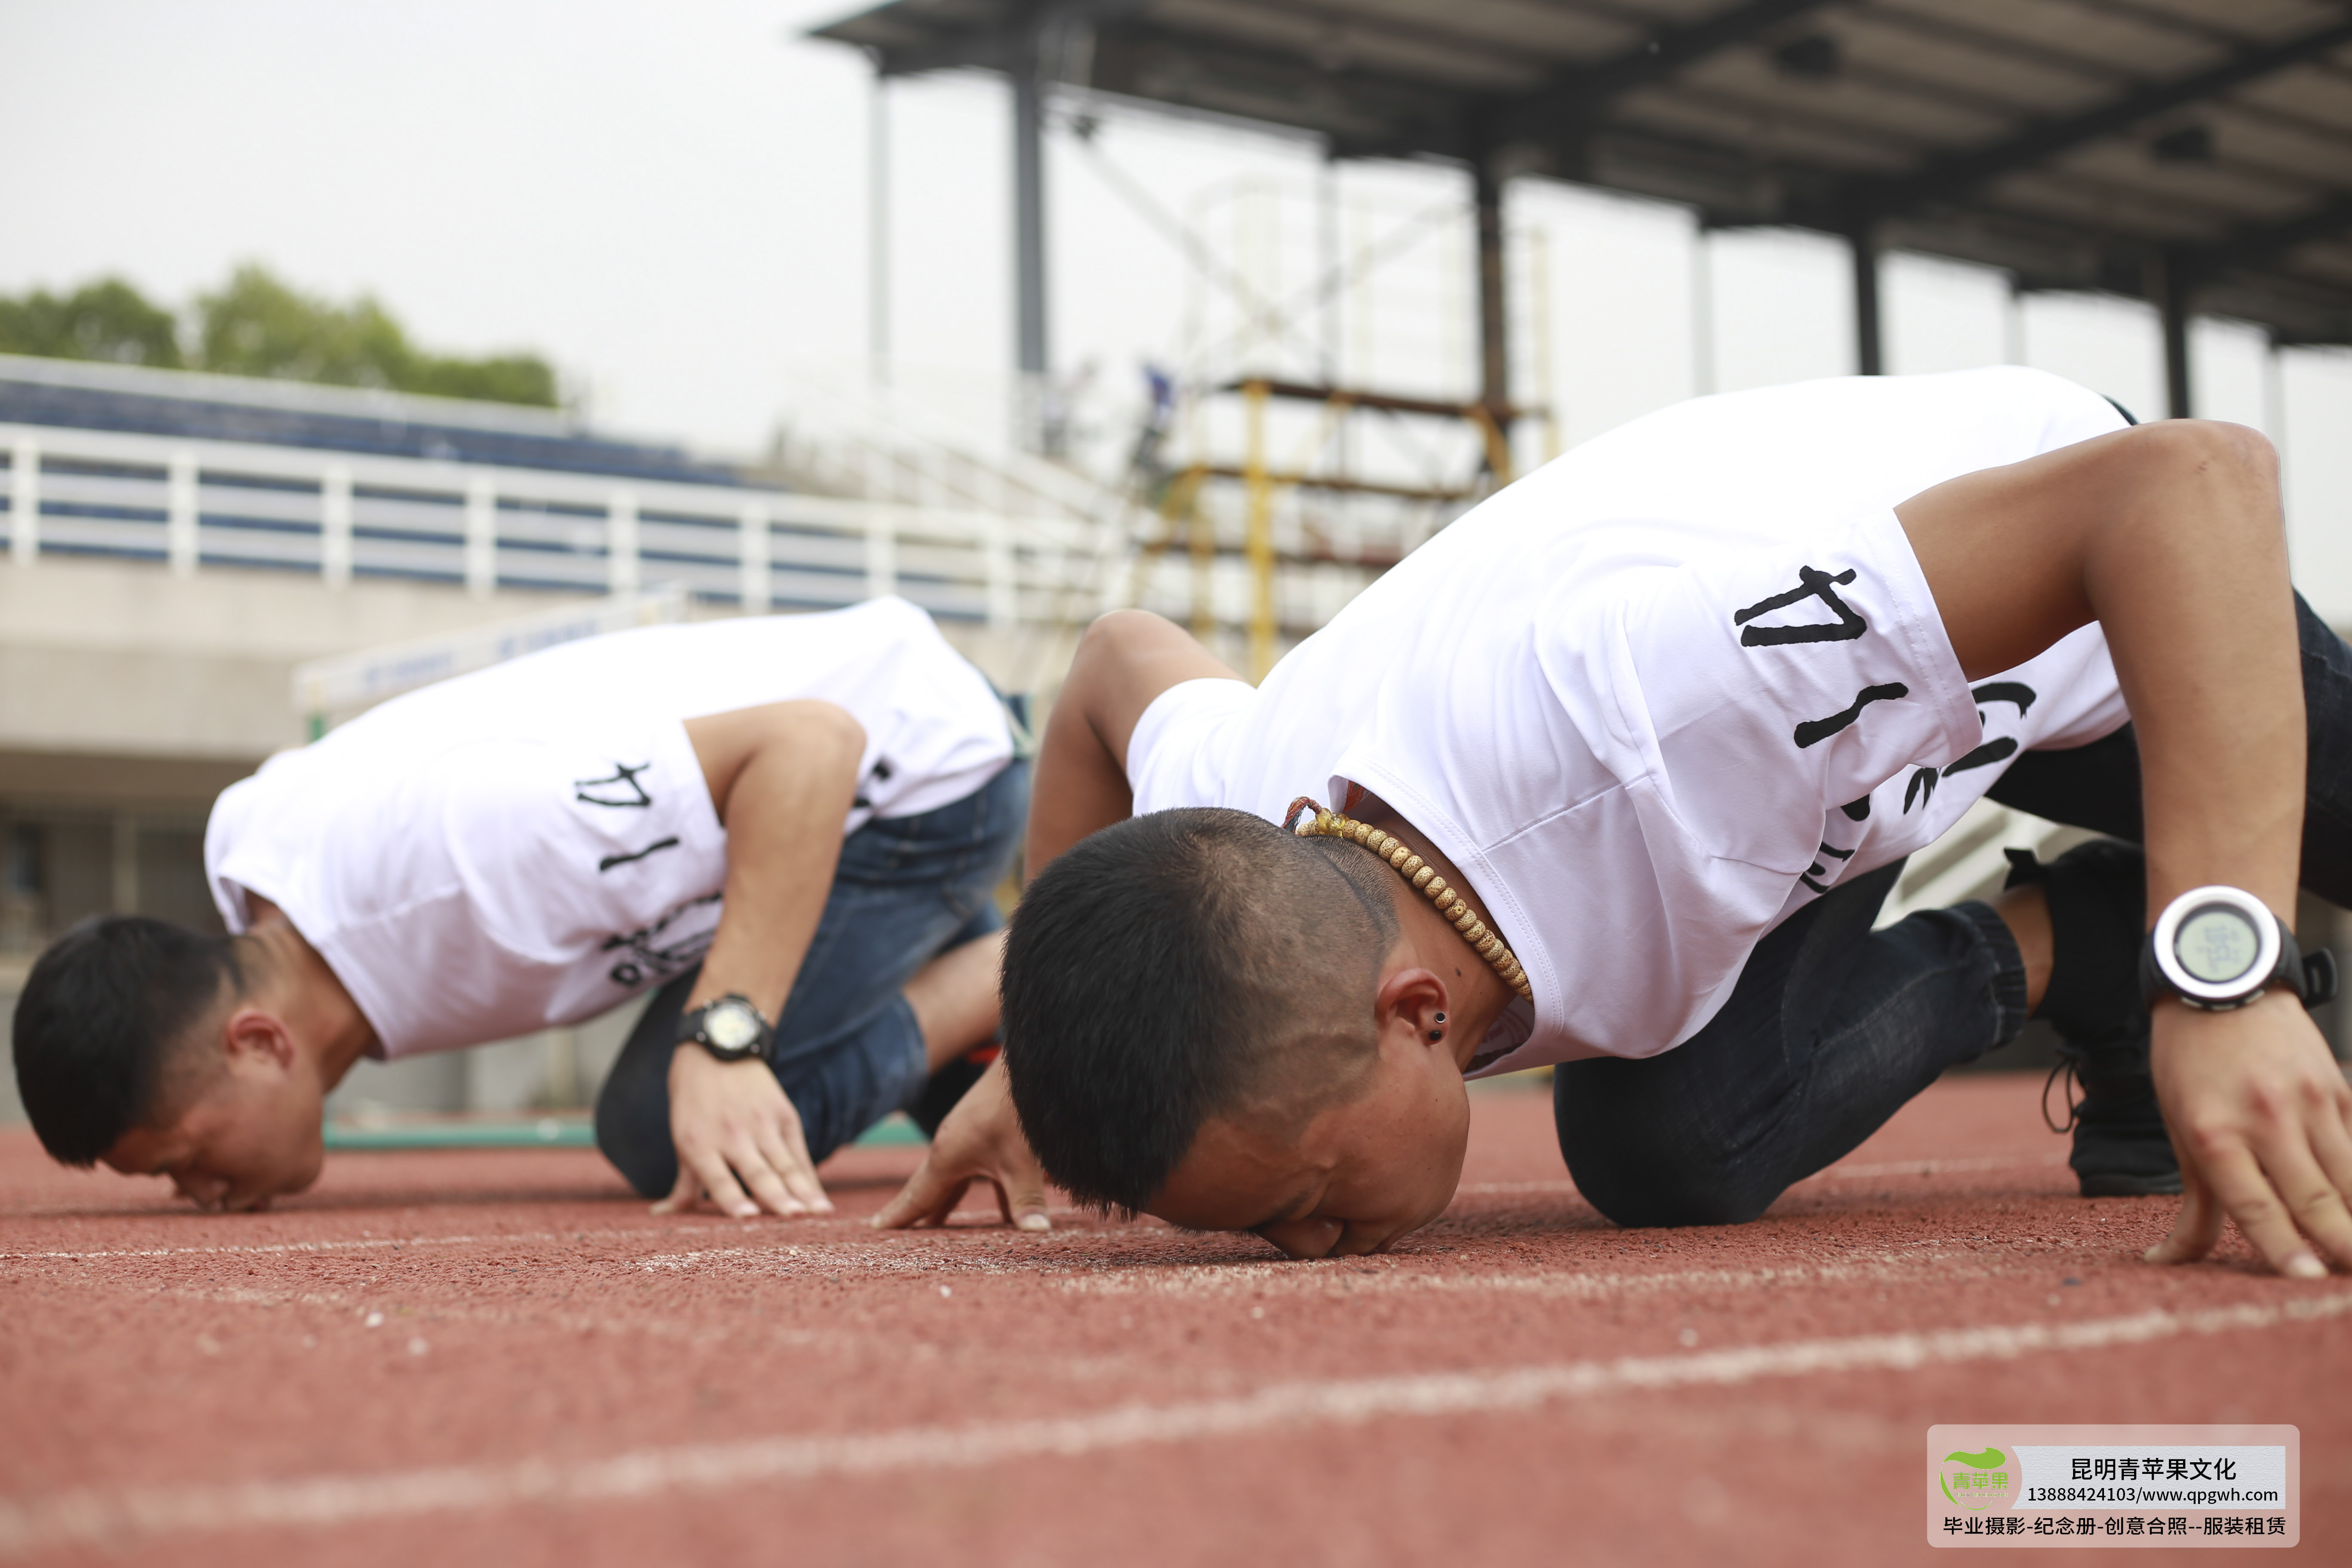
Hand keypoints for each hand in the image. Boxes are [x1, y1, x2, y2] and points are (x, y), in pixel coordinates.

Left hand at [656, 1044, 833, 1218]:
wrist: (718, 1048)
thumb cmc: (693, 1101)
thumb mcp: (681, 1138)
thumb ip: (682, 1182)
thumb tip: (660, 1215)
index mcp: (699, 1143)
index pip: (717, 1177)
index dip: (732, 1198)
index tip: (747, 1217)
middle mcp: (731, 1134)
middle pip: (758, 1172)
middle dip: (777, 1197)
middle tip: (793, 1217)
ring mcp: (761, 1123)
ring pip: (784, 1165)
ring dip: (802, 1191)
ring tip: (817, 1212)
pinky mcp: (784, 1114)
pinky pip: (798, 1154)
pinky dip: (809, 1178)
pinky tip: (820, 1200)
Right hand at [869, 1057, 1050, 1230]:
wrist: (1027, 1063)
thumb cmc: (1016, 1110)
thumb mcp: (1021, 1162)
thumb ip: (1027, 1200)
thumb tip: (1037, 1232)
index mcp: (946, 1157)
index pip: (917, 1195)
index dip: (898, 1215)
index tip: (875, 1228)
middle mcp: (951, 1147)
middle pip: (927, 1185)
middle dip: (913, 1208)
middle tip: (890, 1225)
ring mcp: (967, 1136)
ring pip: (952, 1177)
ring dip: (945, 1199)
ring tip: (935, 1221)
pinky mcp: (986, 1129)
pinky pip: (977, 1168)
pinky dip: (979, 1188)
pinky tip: (1000, 1210)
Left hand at [2146, 990, 2351, 1277]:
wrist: (2221, 984)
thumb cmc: (2189, 1067)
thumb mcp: (2180, 1129)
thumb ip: (2193, 1205)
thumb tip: (2165, 1262)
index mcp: (2213, 1132)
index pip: (2255, 1205)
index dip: (2283, 1248)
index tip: (2305, 1282)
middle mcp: (2264, 1118)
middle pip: (2315, 1200)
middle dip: (2341, 1249)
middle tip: (2346, 1286)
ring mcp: (2309, 1103)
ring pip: (2350, 1179)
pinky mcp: (2340, 1090)